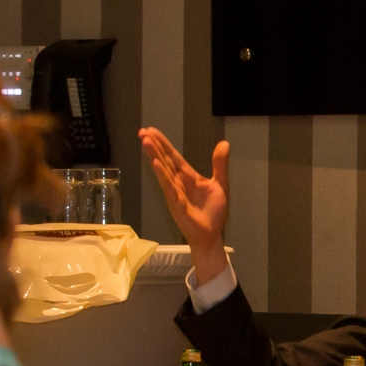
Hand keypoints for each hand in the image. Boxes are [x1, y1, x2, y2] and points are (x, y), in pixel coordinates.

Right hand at [141, 127, 229, 282]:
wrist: (212, 235)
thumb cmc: (213, 212)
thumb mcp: (220, 184)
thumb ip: (219, 164)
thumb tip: (224, 143)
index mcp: (188, 177)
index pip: (173, 156)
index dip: (163, 143)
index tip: (151, 131)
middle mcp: (178, 183)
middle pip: (164, 160)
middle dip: (154, 146)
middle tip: (142, 131)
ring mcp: (175, 193)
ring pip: (163, 171)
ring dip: (154, 156)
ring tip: (146, 141)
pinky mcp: (177, 204)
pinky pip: (169, 188)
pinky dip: (162, 176)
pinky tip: (156, 164)